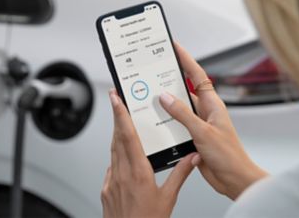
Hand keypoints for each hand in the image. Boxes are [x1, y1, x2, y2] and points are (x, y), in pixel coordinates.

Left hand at [101, 89, 196, 217]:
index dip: (121, 116)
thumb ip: (180, 174)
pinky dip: (116, 153)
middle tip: (116, 100)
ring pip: (113, 149)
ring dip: (116, 133)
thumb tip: (192, 158)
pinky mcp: (106, 189)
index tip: (116, 100)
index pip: (128, 137)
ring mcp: (111, 181)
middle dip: (117, 116)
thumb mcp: (168, 198)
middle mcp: (121, 174)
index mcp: (138, 173)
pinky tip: (121, 153)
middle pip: (117, 138)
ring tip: (120, 121)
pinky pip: (111, 164)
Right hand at [159, 43, 267, 199]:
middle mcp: (205, 111)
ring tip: (150, 96)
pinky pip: (177, 123)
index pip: (197, 74)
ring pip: (178, 108)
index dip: (186, 59)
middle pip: (185, 89)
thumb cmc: (229, 155)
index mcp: (212, 104)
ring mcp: (199, 124)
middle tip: (155, 70)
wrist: (234, 178)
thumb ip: (184, 114)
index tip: (175, 47)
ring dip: (166, 104)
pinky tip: (157, 122)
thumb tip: (166, 97)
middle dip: (170, 79)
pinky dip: (167, 121)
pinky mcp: (193, 136)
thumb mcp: (203, 131)